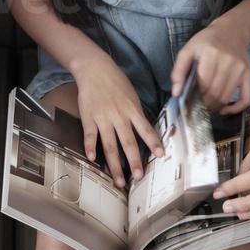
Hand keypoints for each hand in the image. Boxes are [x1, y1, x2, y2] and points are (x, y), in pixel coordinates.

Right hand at [72, 55, 163, 187]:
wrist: (95, 69)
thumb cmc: (115, 81)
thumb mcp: (132, 95)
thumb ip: (136, 114)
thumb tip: (144, 131)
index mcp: (132, 110)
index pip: (145, 129)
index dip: (153, 143)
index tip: (160, 156)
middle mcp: (119, 116)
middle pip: (128, 142)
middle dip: (134, 162)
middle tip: (139, 177)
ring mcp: (103, 118)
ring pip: (110, 145)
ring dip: (115, 164)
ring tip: (119, 181)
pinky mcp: (89, 117)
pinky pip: (90, 135)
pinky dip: (90, 147)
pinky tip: (92, 159)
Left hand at [171, 20, 249, 113]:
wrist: (231, 31)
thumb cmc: (206, 41)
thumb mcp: (188, 50)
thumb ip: (179, 71)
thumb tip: (176, 93)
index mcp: (211, 53)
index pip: (203, 84)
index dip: (195, 97)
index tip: (188, 101)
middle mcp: (228, 61)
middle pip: (215, 93)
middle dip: (204, 104)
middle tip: (197, 106)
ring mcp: (240, 69)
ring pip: (226, 97)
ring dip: (215, 107)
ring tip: (207, 107)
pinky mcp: (248, 74)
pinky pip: (246, 98)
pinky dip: (236, 109)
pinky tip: (224, 109)